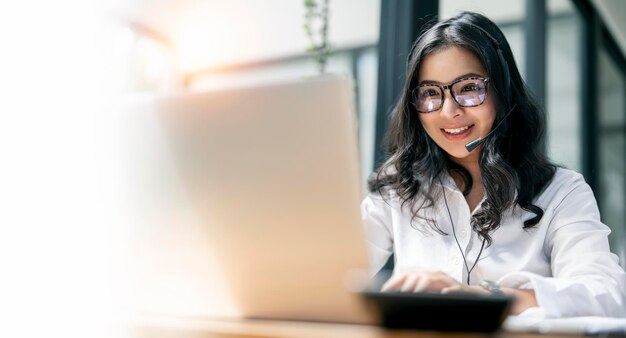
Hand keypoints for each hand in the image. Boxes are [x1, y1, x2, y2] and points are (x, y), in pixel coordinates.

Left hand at [381, 271, 538, 314]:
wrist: (475, 296)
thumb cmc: (447, 296)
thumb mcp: (430, 294)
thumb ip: (416, 294)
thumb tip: (395, 298)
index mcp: (426, 276)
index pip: (407, 276)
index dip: (394, 283)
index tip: (383, 292)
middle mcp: (436, 276)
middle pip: (418, 277)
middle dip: (406, 286)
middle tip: (397, 297)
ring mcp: (448, 281)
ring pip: (433, 280)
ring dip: (422, 287)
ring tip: (412, 295)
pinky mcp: (461, 289)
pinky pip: (454, 289)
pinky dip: (448, 291)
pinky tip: (441, 295)